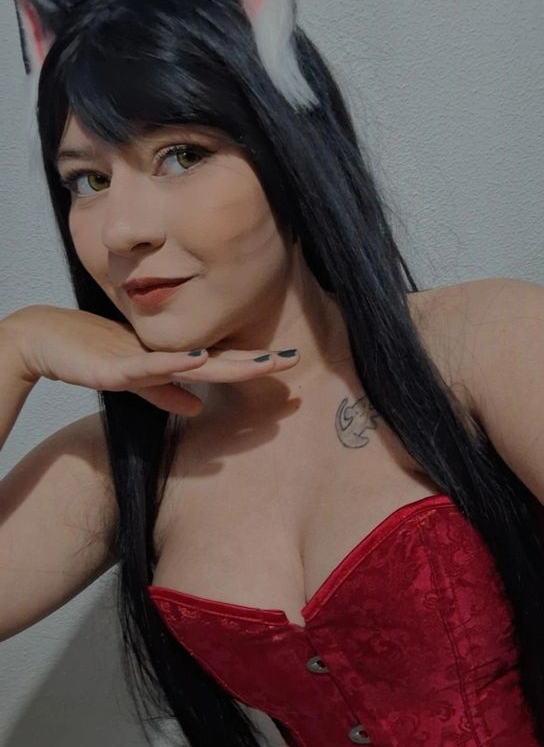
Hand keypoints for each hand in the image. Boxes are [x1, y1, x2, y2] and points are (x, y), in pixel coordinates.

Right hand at [2, 305, 299, 417]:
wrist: (45, 339)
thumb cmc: (91, 354)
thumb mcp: (134, 380)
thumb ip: (164, 392)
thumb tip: (198, 407)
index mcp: (170, 360)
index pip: (220, 364)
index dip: (252, 365)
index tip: (286, 362)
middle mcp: (164, 356)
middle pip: (219, 362)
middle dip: (256, 362)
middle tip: (294, 358)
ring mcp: (143, 359)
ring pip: (195, 363)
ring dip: (230, 364)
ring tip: (265, 364)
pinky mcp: (118, 366)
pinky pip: (152, 367)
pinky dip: (177, 364)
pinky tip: (201, 360)